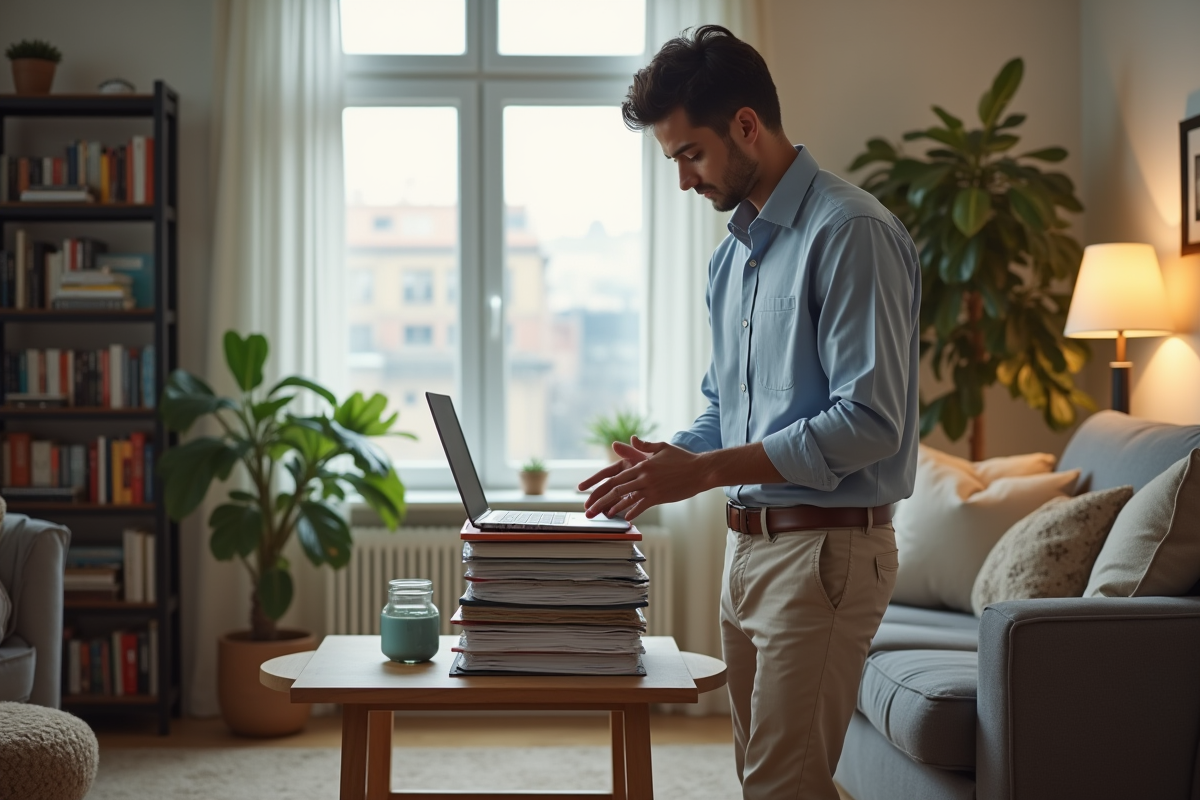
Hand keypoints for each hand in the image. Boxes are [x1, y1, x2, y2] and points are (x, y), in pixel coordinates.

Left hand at [577, 436, 709, 520]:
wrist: (700, 469)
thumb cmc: (682, 458)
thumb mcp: (662, 448)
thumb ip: (644, 445)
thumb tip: (631, 438)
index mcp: (641, 464)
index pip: (614, 475)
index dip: (598, 484)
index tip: (587, 491)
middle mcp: (642, 476)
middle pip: (615, 488)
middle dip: (599, 500)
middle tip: (589, 510)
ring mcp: (650, 487)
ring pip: (626, 498)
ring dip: (612, 508)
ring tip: (603, 515)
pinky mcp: (659, 497)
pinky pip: (642, 506)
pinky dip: (632, 512)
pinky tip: (625, 518)